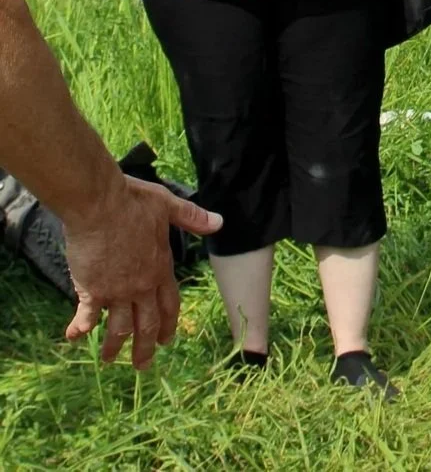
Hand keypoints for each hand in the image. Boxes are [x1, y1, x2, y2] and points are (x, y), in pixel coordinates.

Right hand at [63, 174, 222, 369]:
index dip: (168, 323)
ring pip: (120, 327)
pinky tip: (74, 337)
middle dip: (145, 347)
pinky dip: (80, 328)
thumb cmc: (133, 202)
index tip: (166, 340)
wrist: (100, 204)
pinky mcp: (92, 289)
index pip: (170, 303)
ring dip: (115, 346)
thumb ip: (192, 218)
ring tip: (110, 361)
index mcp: (161, 267)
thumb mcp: (168, 206)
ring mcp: (117, 290)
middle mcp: (142, 284)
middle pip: (147, 323)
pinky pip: (87, 316)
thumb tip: (218, 223)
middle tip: (143, 365)